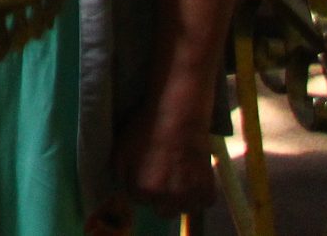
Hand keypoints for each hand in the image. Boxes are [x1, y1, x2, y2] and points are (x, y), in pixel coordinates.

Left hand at [113, 99, 215, 213]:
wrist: (178, 116)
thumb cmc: (146, 130)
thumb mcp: (120, 150)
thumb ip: (120, 176)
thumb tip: (123, 192)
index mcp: (142, 191)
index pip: (140, 201)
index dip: (143, 185)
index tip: (149, 171)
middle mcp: (165, 200)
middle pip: (163, 211)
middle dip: (162, 198)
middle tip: (166, 177)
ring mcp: (188, 197)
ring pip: (184, 209)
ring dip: (182, 198)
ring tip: (181, 176)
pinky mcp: (207, 192)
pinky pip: (203, 203)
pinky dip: (201, 193)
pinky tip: (194, 175)